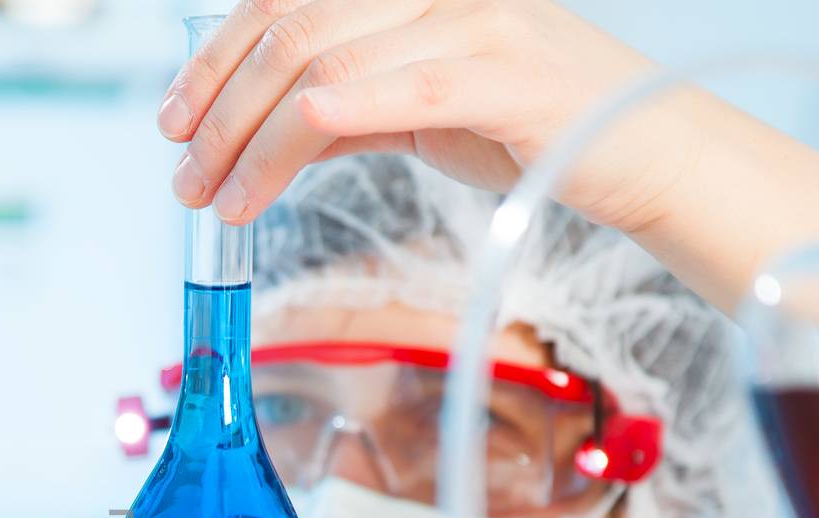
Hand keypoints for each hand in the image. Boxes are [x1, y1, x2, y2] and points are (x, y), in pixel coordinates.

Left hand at [159, 0, 688, 235]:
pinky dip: (323, 126)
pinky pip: (393, 93)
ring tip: (216, 197)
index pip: (283, 3)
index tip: (175, 119)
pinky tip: (279, 158)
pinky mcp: (501, 77)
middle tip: (184, 173)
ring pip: (323, 68)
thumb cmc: (533, 122)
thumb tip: (265, 136)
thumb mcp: (420, 105)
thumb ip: (347, 108)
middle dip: (218, 109)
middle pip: (290, 31)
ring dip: (250, 142)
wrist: (643, 145)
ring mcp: (471, 24)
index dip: (214, 59)